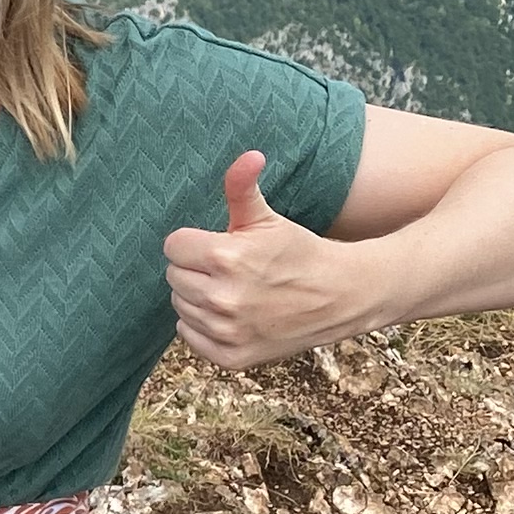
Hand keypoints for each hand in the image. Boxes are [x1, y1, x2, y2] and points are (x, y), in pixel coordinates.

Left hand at [163, 150, 360, 371]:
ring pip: (180, 306)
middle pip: (174, 276)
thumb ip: (242, 187)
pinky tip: (232, 314)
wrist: (340, 297)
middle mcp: (223, 298)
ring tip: (234, 290)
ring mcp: (227, 331)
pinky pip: (189, 335)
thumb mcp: (268, 218)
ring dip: (199, 297)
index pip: (174, 246)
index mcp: (227, 258)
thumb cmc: (298, 252)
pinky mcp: (231, 357)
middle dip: (196, 268)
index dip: (195, 242)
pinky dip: (204, 326)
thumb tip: (249, 155)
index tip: (219, 245)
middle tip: (230, 268)